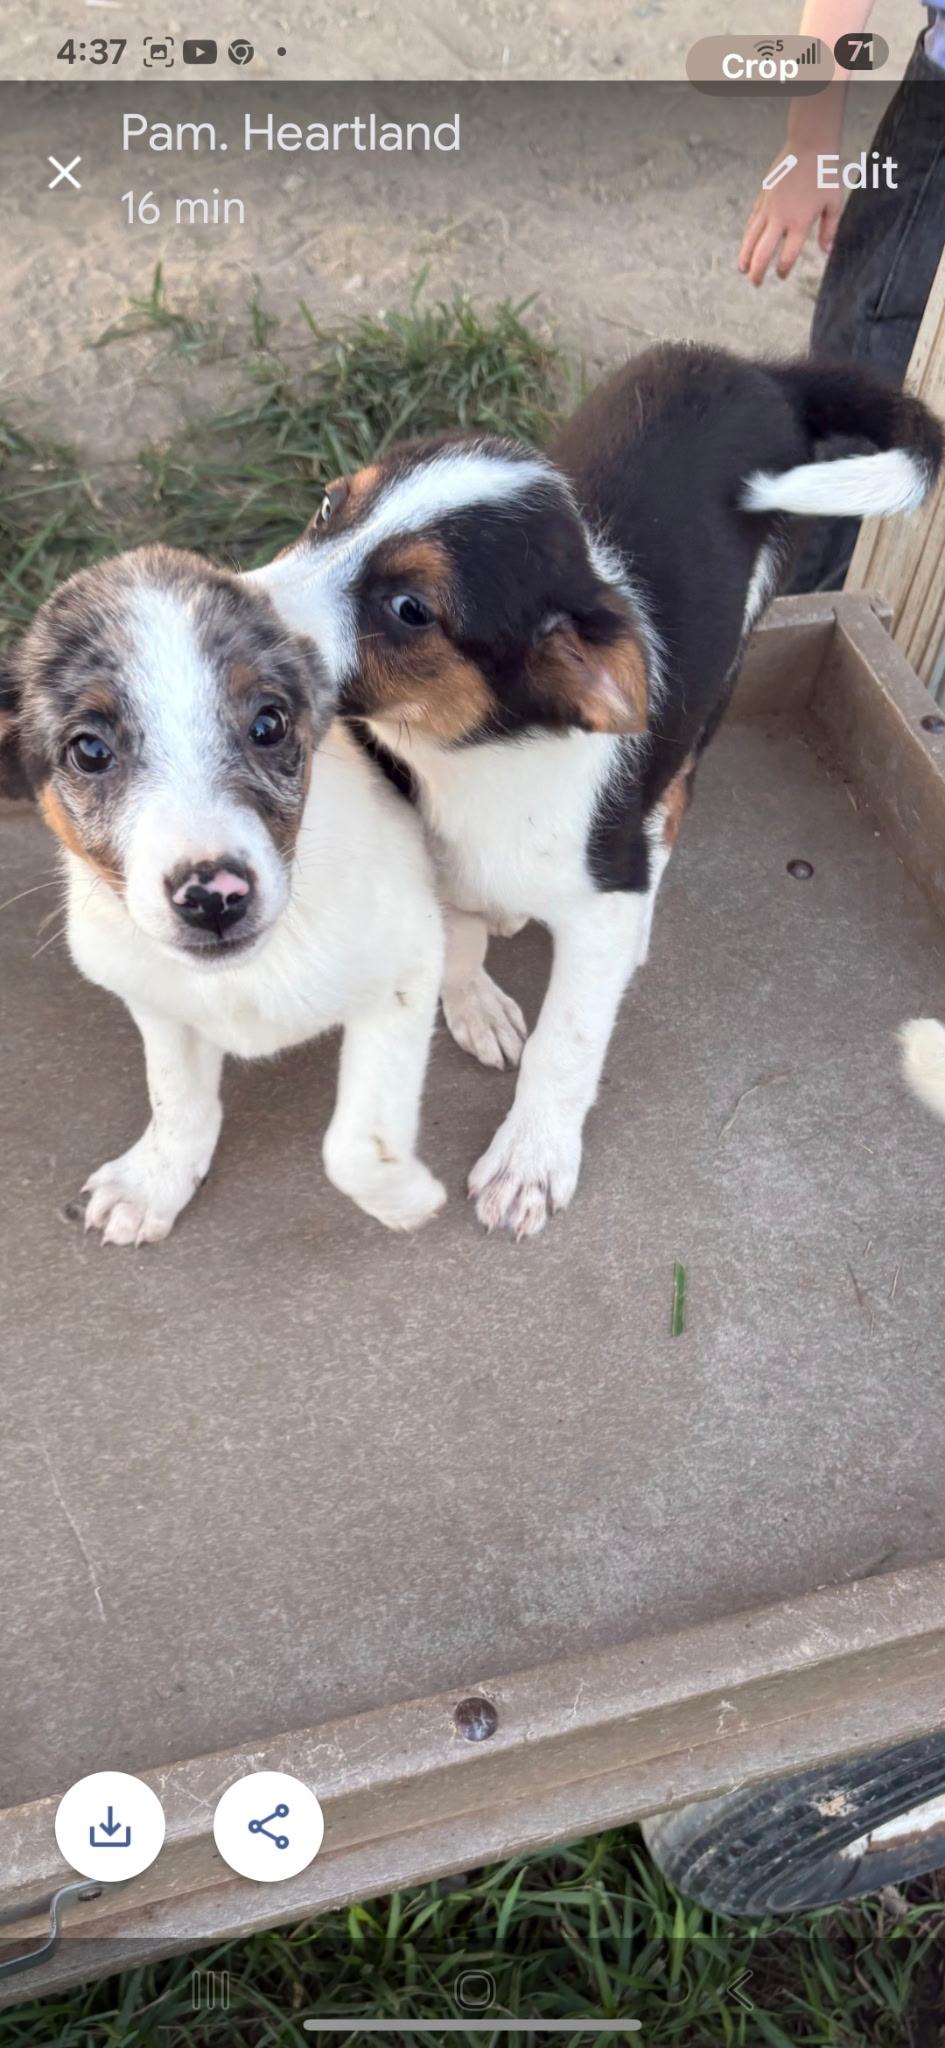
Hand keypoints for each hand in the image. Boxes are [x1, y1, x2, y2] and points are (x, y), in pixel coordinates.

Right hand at [739, 153, 843, 286]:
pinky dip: (748, 236)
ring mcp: (769, 208)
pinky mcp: (763, 197)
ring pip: (751, 239)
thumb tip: (826, 251)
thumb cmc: (825, 173)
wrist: (809, 145)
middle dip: (758, 271)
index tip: (781, 275)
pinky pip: (752, 222)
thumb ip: (829, 229)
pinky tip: (746, 244)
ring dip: (746, 257)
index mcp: (800, 223)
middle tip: (756, 283)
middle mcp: (781, 219)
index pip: (787, 256)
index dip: (783, 270)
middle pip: (763, 253)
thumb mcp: (834, 203)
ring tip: (743, 270)